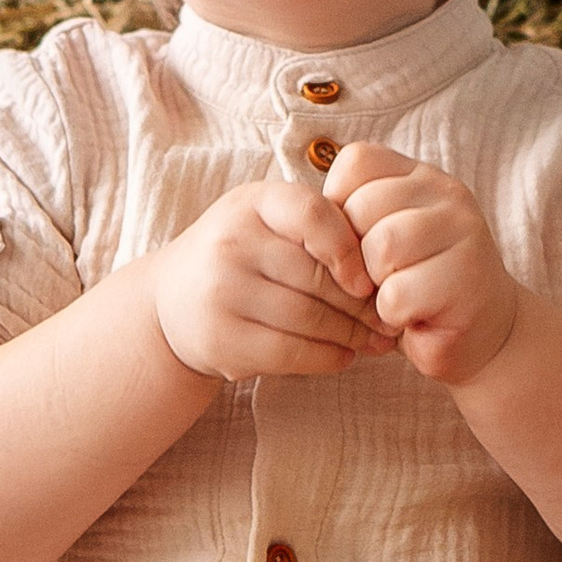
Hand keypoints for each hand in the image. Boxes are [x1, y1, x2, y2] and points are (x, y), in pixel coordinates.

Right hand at [150, 179, 389, 383]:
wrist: (170, 304)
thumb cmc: (241, 257)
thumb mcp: (267, 222)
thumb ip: (319, 227)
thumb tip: (391, 268)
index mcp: (252, 203)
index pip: (312, 214)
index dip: (351, 249)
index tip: (369, 279)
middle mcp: (231, 243)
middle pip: (318, 277)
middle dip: (364, 305)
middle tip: (391, 320)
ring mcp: (221, 293)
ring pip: (310, 318)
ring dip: (352, 336)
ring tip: (374, 341)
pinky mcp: (220, 339)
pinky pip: (291, 353)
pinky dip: (327, 358)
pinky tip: (343, 356)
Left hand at [325, 143, 521, 386]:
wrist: (482, 332)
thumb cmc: (415, 284)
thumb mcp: (383, 234)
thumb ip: (353, 214)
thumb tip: (310, 220)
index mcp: (421, 176)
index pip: (357, 162)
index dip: (340, 205)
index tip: (358, 240)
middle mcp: (447, 194)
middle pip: (363, 209)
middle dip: (355, 254)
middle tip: (379, 278)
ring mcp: (464, 233)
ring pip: (381, 249)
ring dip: (375, 286)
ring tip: (398, 295)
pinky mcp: (466, 280)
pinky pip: (397, 295)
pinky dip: (392, 316)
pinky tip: (416, 316)